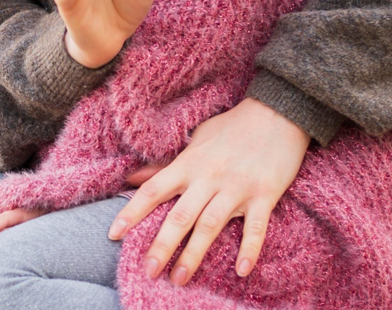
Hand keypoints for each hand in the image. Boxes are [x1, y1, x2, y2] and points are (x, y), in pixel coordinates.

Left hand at [107, 98, 310, 283]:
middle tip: (148, 271)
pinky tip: (241, 271)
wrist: (278, 113)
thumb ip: (165, 163)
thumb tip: (132, 178)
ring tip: (179, 278)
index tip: (113, 234)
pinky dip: (249, 249)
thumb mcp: (195, 140)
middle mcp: (209, 177)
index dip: (132, 212)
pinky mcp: (264, 195)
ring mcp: (237, 188)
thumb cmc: (232, 127)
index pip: (153, 190)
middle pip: (180, 215)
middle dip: (162, 245)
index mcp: (189, 164)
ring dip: (194, 254)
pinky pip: (256, 227)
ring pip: (211, 225)